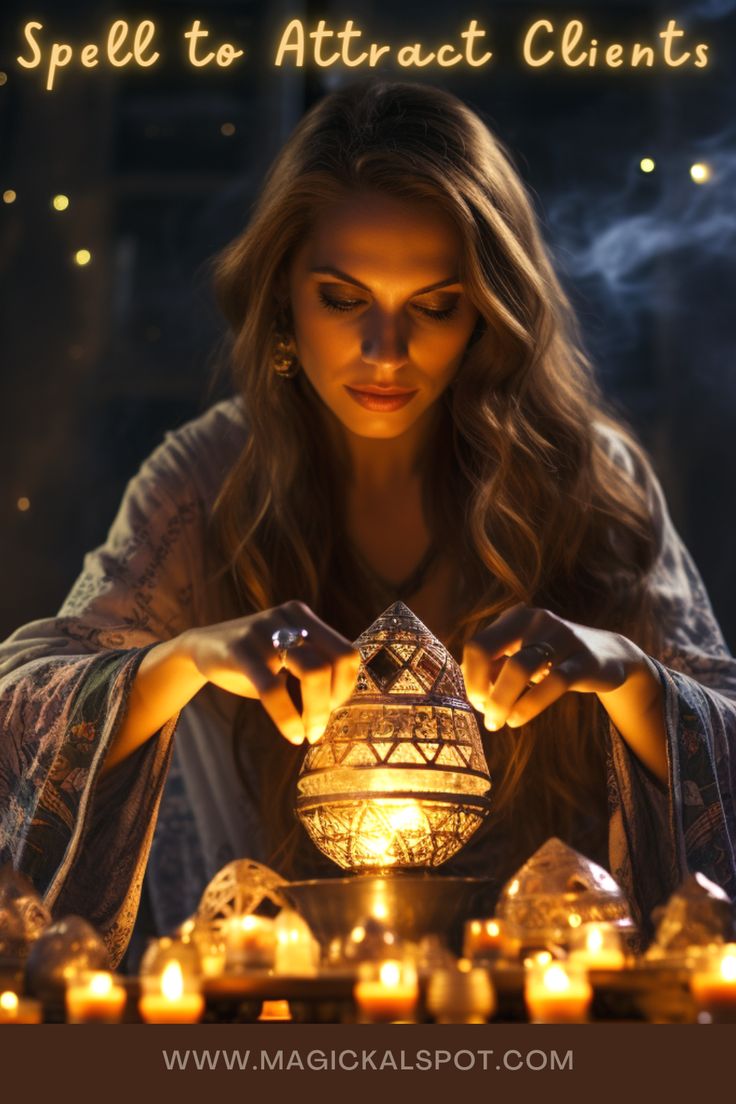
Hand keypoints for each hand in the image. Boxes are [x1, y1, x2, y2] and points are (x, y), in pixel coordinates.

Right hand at [182, 600, 360, 745]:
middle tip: (320, 727)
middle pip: (335, 660)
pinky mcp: (241, 649)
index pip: (347, 652)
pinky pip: (273, 687)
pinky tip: (292, 735)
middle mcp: (289, 618)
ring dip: (316, 711)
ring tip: (308, 733)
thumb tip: (340, 706)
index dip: (346, 686)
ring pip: (313, 670)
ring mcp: (266, 629)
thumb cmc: (253, 662)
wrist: (201, 648)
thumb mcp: (285, 657)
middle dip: (333, 701)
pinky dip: (287, 717)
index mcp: (304, 618)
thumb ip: (313, 669)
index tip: (332, 709)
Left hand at [461, 603, 645, 732]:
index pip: (476, 645)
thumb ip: (497, 667)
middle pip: (487, 650)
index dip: (470, 677)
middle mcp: (535, 621)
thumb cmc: (555, 659)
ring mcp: (562, 637)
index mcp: (515, 619)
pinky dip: (528, 706)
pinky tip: (517, 720)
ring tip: (498, 722)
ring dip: (501, 701)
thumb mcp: (523, 655)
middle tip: (483, 713)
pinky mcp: (585, 660)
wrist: (611, 655)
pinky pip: (552, 683)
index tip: (477, 701)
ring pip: (518, 668)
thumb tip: (473, 692)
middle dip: (478, 687)